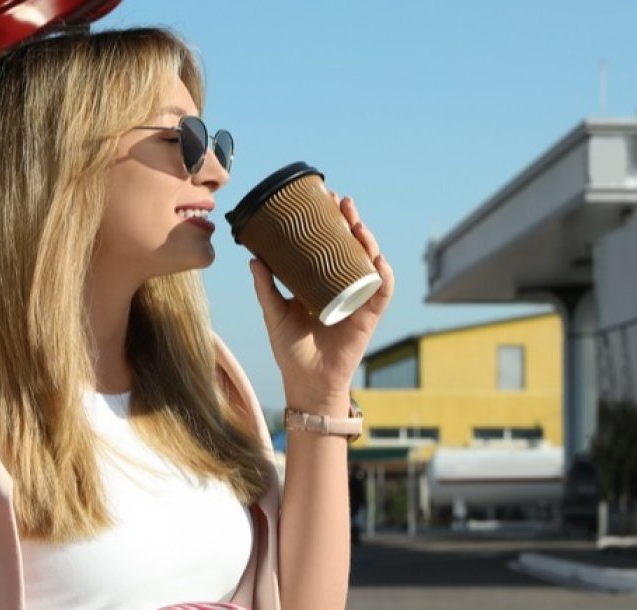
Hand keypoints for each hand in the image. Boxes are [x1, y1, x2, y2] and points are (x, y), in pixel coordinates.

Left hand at [249, 193, 394, 411]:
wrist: (306, 383)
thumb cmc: (291, 350)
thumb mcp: (274, 314)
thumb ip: (266, 288)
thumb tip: (253, 258)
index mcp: (321, 282)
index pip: (330, 244)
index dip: (331, 222)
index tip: (323, 199)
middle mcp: (343, 286)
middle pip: (353, 247)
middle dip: (351, 222)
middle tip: (341, 203)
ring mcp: (358, 299)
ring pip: (370, 263)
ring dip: (368, 242)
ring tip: (357, 225)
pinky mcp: (369, 316)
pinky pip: (382, 291)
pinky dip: (382, 275)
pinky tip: (377, 260)